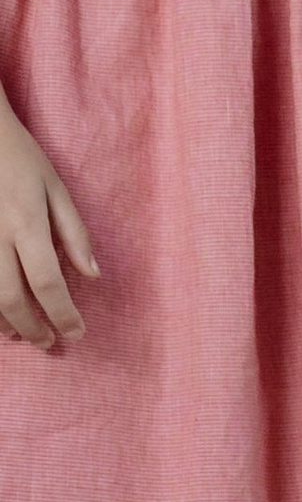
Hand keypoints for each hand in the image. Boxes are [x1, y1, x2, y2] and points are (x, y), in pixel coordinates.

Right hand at [0, 107, 96, 347]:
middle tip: (49, 343)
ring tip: (22, 333)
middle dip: (32, 329)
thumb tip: (93, 275)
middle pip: (12, 300)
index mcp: (26, 224)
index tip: (77, 333)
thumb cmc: (19, 158)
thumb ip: (74, 232)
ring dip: (4, 323)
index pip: (48, 284)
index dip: (63, 315)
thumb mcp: (56, 187)